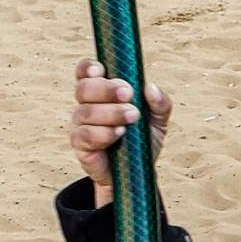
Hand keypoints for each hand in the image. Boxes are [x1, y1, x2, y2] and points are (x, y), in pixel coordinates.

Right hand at [69, 57, 171, 205]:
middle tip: (128, 94)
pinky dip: (103, 133)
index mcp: (101, 92)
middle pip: (84, 88)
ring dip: (110, 112)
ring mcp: (80, 125)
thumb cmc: (142, 141)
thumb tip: (150, 88)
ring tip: (132, 117)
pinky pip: (85, 135)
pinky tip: (119, 134)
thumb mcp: (157, 121)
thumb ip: (160, 104)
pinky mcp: (80, 146)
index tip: (103, 70)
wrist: (137, 174)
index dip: (89, 67)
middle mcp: (86, 105)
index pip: (86, 72)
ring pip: (85, 111)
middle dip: (106, 89)